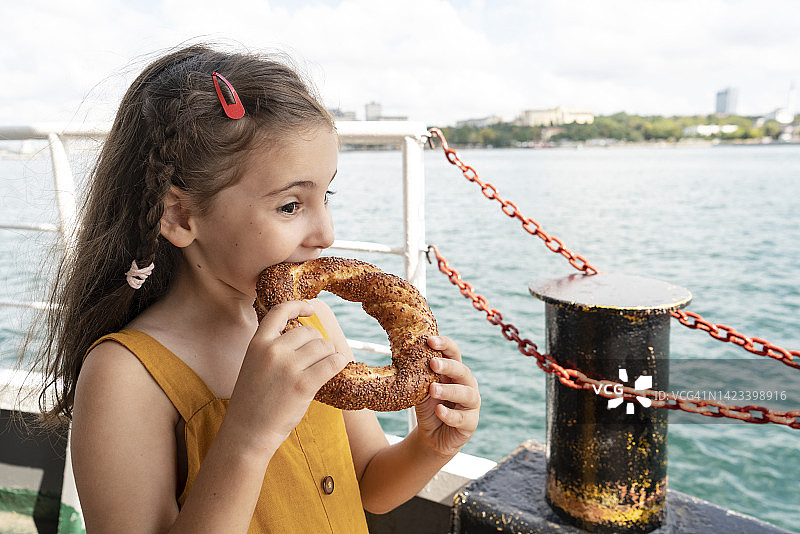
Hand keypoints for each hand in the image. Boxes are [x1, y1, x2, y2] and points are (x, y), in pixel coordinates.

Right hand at [226, 300, 349, 452]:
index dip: (298, 306)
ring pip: (323, 346)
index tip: (310, 308)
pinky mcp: (304, 384)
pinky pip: (333, 363)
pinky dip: (339, 363)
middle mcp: (273, 351)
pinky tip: (338, 367)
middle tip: (314, 362)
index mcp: (258, 343)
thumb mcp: (254, 365)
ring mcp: (288, 367)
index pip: (279, 311)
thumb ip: (273, 348)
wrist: (247, 432)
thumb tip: (306, 334)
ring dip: (328, 356)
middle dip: (317, 344)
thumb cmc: (253, 401)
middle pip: (310, 332)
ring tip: (321, 369)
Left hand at [414, 336, 480, 458]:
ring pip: (466, 394)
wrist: (432, 436)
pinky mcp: (470, 424)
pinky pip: (462, 418)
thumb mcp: (421, 388)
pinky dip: (450, 415)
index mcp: (455, 372)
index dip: (445, 345)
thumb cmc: (429, 407)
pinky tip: (439, 411)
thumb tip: (401, 354)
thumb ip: (419, 374)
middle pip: (463, 371)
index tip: (430, 340)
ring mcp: (471, 404)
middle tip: (432, 363)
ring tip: (433, 389)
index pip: (454, 353)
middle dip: (448, 366)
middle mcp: (467, 385)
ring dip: (449, 390)